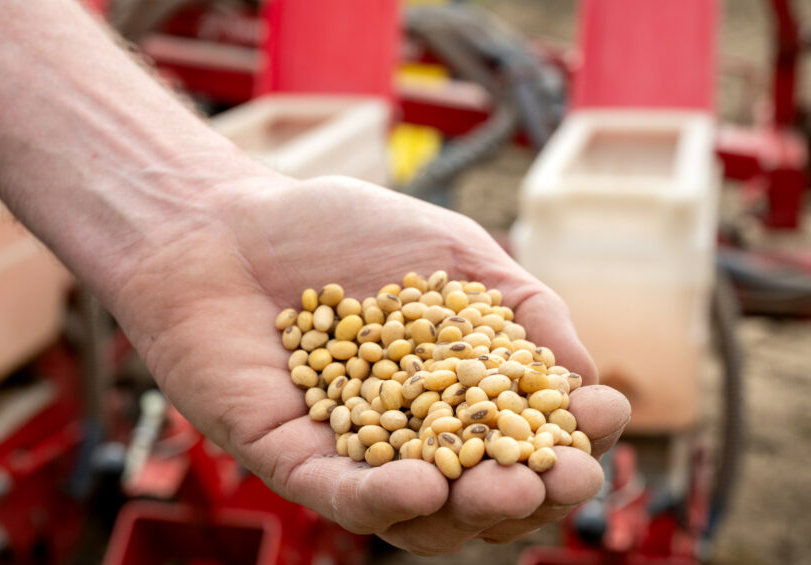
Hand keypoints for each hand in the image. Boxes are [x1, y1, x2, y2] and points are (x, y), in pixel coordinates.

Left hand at [109, 171, 630, 554]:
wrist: (227, 225)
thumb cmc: (338, 229)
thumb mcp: (451, 252)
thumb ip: (520, 304)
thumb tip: (583, 373)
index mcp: (456, 386)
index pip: (526, 428)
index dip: (571, 430)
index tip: (602, 414)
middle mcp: (412, 429)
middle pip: (483, 484)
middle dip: (533, 489)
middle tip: (566, 480)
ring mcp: (355, 449)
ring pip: (421, 511)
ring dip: (468, 511)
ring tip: (504, 492)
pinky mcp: (292, 457)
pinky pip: (341, 494)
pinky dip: (383, 500)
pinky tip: (422, 489)